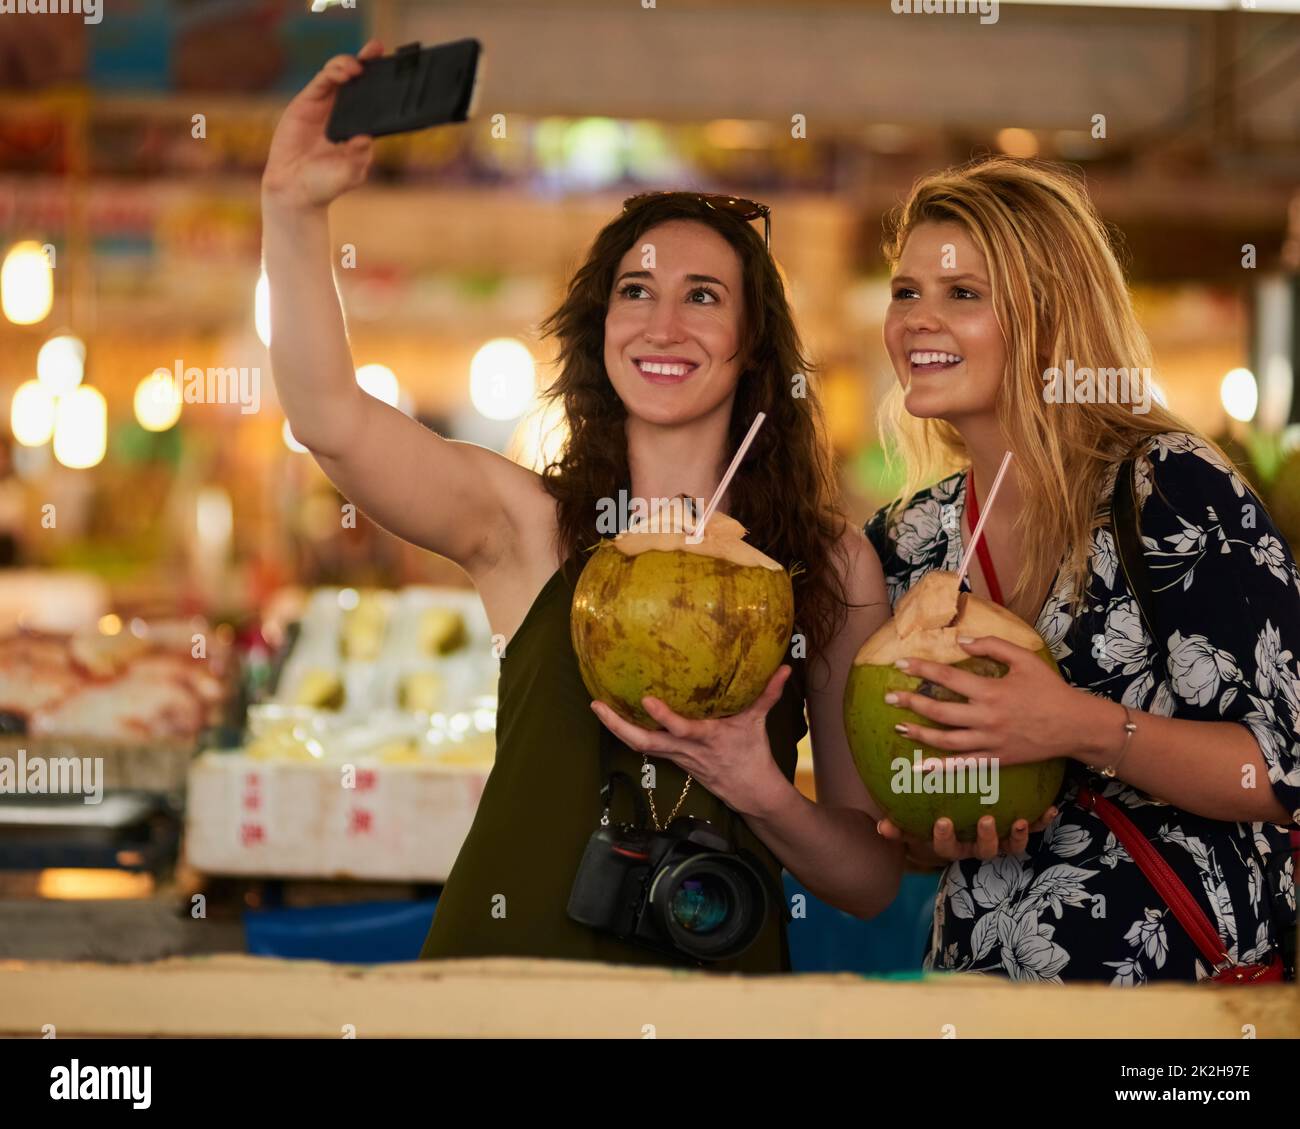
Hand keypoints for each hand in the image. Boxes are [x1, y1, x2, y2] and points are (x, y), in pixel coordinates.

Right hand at [262, 38, 383, 209]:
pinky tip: (343, 72)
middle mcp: (343, 113)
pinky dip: (332, 73)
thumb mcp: (350, 173)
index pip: (374, 99)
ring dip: (349, 64)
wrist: (294, 191)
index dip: (383, 83)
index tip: (395, 71)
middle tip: (378, 48)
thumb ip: (359, 157)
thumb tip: (367, 138)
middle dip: (368, 62)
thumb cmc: (326, 185)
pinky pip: (320, 82)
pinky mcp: (306, 103)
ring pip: (338, 75)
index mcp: (359, 127)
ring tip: (358, 67)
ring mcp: (324, 107)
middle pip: (358, 81)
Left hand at [589, 665, 793, 817]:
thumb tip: (785, 667)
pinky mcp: (671, 759)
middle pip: (644, 742)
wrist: (749, 792)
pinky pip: (644, 745)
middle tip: (596, 705)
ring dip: (616, 728)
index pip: (682, 729)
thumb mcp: (759, 722)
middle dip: (618, 726)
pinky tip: (614, 716)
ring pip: (639, 745)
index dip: (664, 716)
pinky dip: (628, 732)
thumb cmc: (752, 755)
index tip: (648, 699)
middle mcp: (685, 749)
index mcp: (707, 738)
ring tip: (597, 706)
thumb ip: (768, 693)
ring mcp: (675, 756)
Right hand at [876, 806, 1058, 863]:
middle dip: (987, 837)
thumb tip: (881, 827)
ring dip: (1018, 836)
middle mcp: (977, 847)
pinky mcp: (1017, 832)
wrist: (961, 827)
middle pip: (984, 851)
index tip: (943, 821)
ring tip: (1021, 820)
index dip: (945, 837)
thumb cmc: (933, 822)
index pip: (946, 847)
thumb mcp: (915, 826)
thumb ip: (899, 827)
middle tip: (987, 819)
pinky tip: (1050, 808)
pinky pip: (1033, 830)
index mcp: (953, 845)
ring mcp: (999, 842)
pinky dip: (1042, 822)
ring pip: (1010, 846)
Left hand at [884, 634, 1099, 767]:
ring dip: (919, 734)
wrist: (1075, 725)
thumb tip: (960, 642)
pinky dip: (941, 768)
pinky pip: (964, 765)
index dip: (921, 670)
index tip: (900, 663)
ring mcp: (991, 742)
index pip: (947, 678)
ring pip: (946, 741)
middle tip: (888, 697)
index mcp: (992, 691)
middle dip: (910, 703)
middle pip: (939, 711)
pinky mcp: (997, 760)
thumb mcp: (1025, 659)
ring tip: (899, 726)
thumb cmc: (1049, 689)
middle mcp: (987, 718)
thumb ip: (992, 646)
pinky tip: (921, 767)